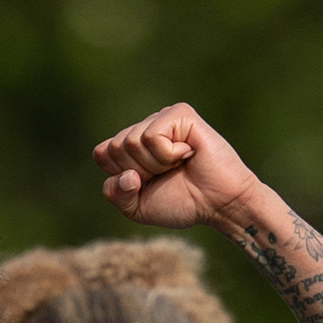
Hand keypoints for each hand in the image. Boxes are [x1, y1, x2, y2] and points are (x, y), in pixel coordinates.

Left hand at [94, 105, 260, 234]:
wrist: (219, 204)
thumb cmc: (183, 203)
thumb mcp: (137, 208)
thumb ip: (115, 194)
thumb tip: (126, 174)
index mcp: (133, 147)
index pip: (102, 154)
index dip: (121, 178)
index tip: (147, 185)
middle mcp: (145, 128)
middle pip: (114, 148)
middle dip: (138, 172)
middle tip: (166, 175)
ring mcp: (162, 118)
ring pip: (131, 141)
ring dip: (155, 165)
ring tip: (178, 165)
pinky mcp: (179, 113)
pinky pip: (152, 136)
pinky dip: (167, 155)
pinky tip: (187, 154)